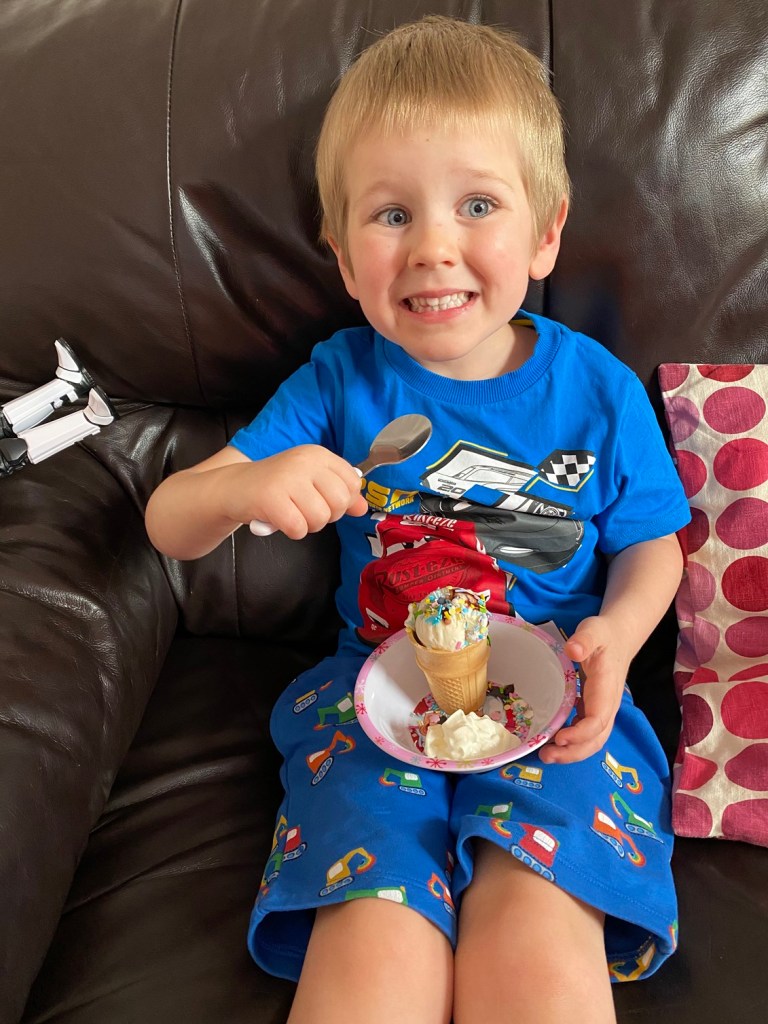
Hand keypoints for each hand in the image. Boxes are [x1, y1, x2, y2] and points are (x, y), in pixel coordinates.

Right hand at [224, 445, 367, 539]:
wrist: (234, 487)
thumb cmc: (276, 486)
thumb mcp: (311, 483)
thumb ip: (340, 493)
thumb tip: (363, 508)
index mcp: (318, 454)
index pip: (353, 482)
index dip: (344, 500)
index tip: (324, 500)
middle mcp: (305, 461)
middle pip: (340, 502)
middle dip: (326, 516)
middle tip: (305, 510)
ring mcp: (287, 478)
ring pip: (320, 518)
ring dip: (307, 525)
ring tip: (291, 514)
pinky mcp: (270, 498)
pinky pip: (298, 528)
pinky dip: (291, 531)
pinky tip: (279, 520)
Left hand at [539, 615, 629, 764]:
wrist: (618, 637)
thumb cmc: (603, 634)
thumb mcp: (594, 630)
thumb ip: (584, 639)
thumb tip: (573, 650)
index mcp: (606, 689)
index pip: (597, 720)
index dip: (580, 734)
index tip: (559, 738)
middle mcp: (607, 705)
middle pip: (596, 739)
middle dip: (573, 752)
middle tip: (547, 756)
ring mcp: (601, 709)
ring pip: (592, 740)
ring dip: (572, 752)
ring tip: (547, 755)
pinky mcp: (594, 709)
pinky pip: (586, 732)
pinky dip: (571, 741)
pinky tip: (553, 740)